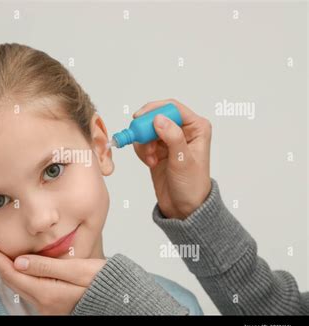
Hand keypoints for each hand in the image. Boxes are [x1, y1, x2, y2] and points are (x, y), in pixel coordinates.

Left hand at [0, 237, 105, 314]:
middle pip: (10, 279)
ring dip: (5, 266)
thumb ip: (47, 266)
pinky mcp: (52, 304)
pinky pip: (28, 287)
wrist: (119, 300)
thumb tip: (19, 261)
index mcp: (47, 293)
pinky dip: (18, 273)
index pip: (11, 272)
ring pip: (18, 284)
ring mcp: (47, 306)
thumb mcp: (78, 270)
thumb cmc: (104, 282)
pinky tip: (19, 262)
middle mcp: (43, 303)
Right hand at [132, 99, 211, 218]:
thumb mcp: (183, 161)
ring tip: (150, 159)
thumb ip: (173, 137)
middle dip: (146, 130)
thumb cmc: (192, 186)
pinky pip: (143, 141)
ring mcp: (169, 139)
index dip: (154, 110)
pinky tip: (150, 162)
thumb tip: (159, 119)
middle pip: (156, 116)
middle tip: (140, 142)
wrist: (184, 207)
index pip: (173, 108)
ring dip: (143, 143)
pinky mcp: (158, 149)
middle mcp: (183, 130)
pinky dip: (141, 150)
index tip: (139, 119)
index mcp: (196, 127)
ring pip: (147, 129)